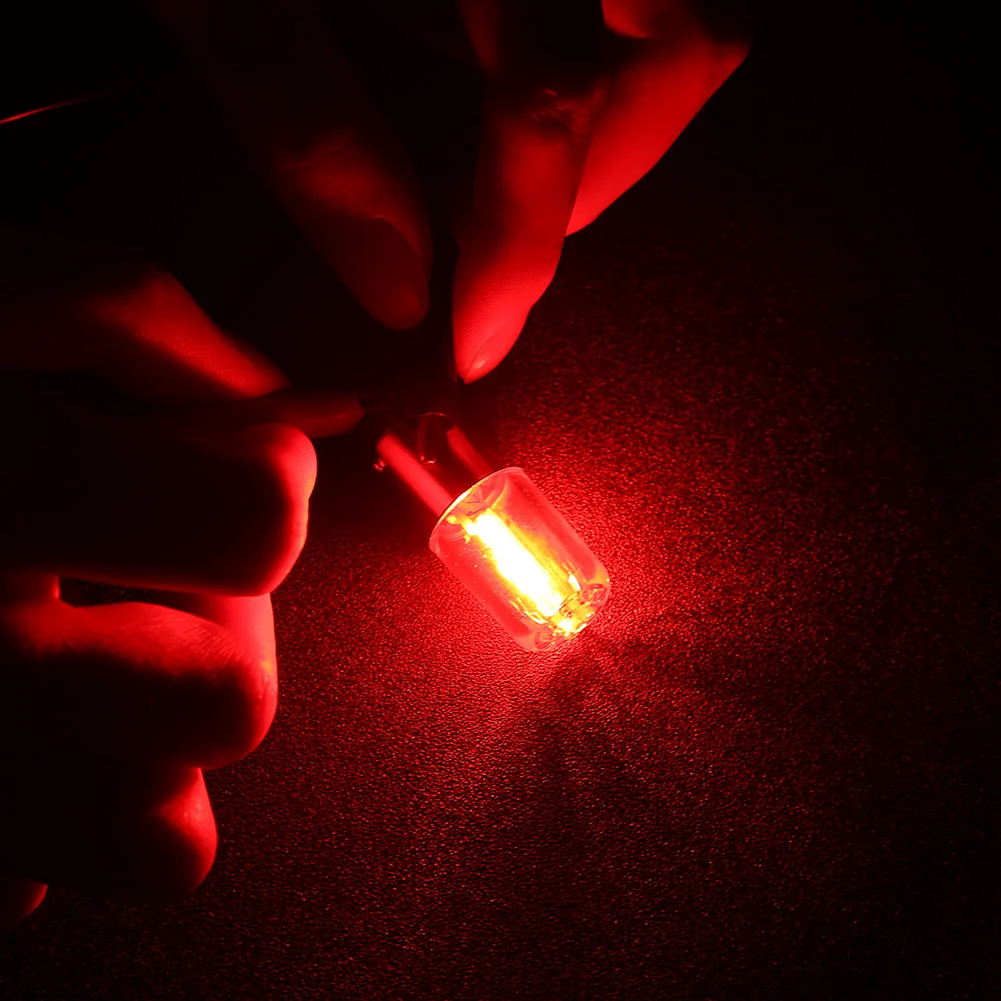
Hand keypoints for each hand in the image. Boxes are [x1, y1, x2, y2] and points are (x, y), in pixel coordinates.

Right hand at [0, 228, 332, 927]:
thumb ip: (141, 329)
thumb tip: (300, 409)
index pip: (253, 528)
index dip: (268, 482)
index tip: (247, 461)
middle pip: (232, 707)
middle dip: (227, 629)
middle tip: (153, 574)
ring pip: (167, 845)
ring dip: (156, 749)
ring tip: (79, 662)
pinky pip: (30, 892)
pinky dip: (35, 826)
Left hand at [152, 0, 746, 379]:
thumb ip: (304, 123)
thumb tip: (399, 285)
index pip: (551, 90)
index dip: (524, 241)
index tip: (480, 340)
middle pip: (686, 37)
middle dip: (608, 173)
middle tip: (518, 239)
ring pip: (690, 7)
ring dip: (629, 116)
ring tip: (526, 169)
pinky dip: (611, 51)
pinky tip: (525, 77)